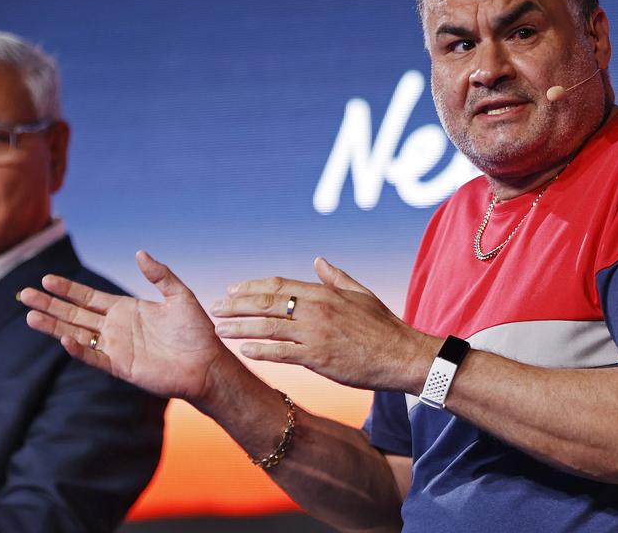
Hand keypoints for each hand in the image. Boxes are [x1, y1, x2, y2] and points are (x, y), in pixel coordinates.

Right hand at [20, 250, 235, 402]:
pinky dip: (79, 349)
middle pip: (75, 313)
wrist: (206, 363)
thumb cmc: (197, 331)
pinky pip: (94, 356)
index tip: (45, 280)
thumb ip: (159, 275)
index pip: (89, 297)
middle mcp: (116, 327)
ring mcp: (115, 346)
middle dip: (50, 304)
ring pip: (77, 333)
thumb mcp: (180, 295)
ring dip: (54, 325)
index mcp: (126, 309)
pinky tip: (64, 339)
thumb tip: (139, 253)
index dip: (67, 289)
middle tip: (24, 295)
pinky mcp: (121, 366)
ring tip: (30, 316)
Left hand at [212, 257, 438, 392]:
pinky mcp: (318, 358)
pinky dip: (260, 350)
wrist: (402, 355)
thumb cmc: (384, 327)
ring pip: (268, 327)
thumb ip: (336, 277)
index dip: (251, 287)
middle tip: (215, 308)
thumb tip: (318, 260)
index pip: (279, 285)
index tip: (232, 290)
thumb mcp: (361, 293)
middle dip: (236, 304)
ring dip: (239, 327)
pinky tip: (244, 350)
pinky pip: (281, 353)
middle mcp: (316, 309)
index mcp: (324, 293)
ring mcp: (316, 333)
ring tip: (219, 330)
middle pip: (266, 302)